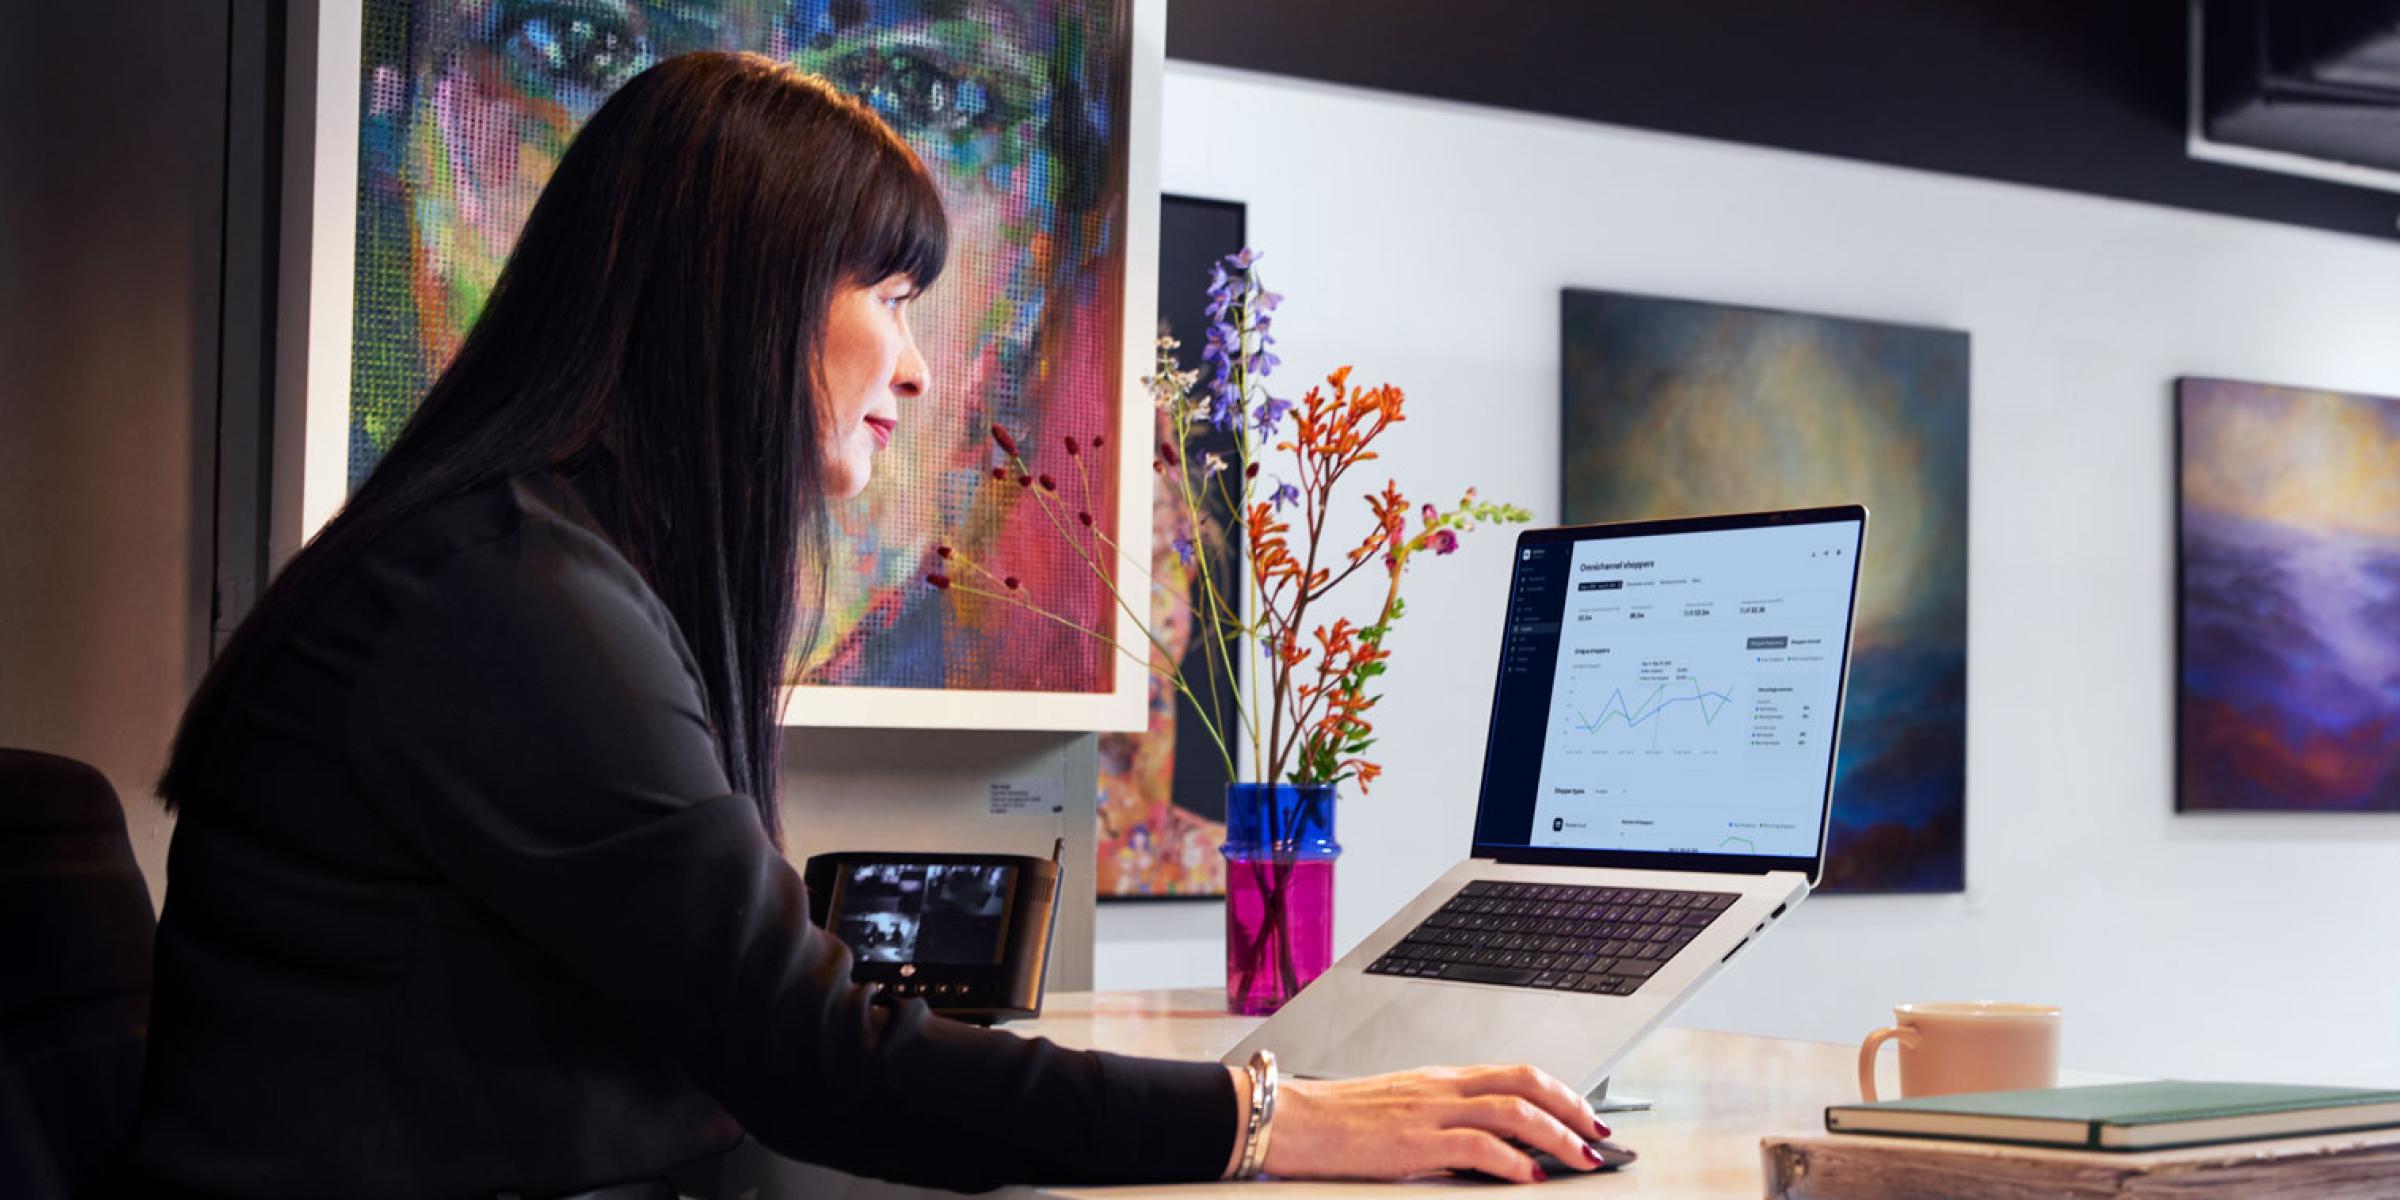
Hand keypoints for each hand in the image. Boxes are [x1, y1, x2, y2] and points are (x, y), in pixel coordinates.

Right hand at [1230, 1063, 1613, 1182]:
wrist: (1288, 1120)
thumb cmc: (1336, 1122)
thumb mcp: (1400, 1114)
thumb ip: (1443, 1123)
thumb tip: (1490, 1149)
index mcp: (1439, 1079)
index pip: (1514, 1072)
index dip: (1558, 1091)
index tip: (1585, 1115)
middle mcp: (1441, 1087)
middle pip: (1525, 1081)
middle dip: (1572, 1107)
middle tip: (1600, 1134)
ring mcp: (1428, 1110)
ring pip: (1513, 1109)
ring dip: (1556, 1134)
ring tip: (1580, 1158)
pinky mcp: (1413, 1140)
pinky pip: (1478, 1144)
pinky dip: (1513, 1161)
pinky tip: (1529, 1178)